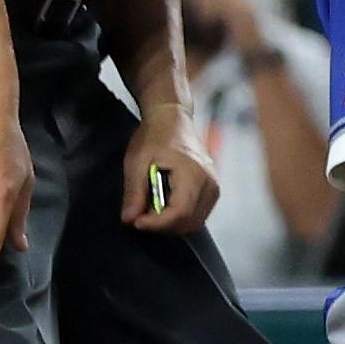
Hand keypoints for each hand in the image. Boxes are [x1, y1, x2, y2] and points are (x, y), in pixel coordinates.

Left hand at [120, 95, 221, 232]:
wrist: (173, 118)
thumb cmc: (155, 135)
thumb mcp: (137, 161)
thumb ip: (134, 192)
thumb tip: (129, 219)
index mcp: (193, 174)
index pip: (180, 213)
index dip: (157, 224)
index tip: (137, 221)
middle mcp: (210, 183)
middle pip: (189, 222)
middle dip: (162, 225)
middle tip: (141, 214)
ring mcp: (214, 187)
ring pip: (194, 222)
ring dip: (171, 223)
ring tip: (151, 208)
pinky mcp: (212, 189)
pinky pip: (198, 214)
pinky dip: (179, 217)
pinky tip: (164, 204)